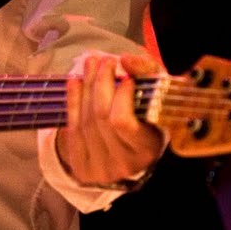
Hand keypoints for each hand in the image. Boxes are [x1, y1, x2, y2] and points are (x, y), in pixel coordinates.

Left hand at [55, 49, 166, 187]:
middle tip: (105, 61)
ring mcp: (100, 169)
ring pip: (85, 121)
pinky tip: (75, 82)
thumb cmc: (150, 118)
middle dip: (100, 83)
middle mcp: (123, 164)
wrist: (132, 152)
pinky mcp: (82, 168)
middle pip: (101, 118)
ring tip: (91, 64)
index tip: (126, 77)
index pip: (122, 121)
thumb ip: (148, 73)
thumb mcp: (158, 95)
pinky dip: (72, 102)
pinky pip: (72, 129)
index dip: (120, 96)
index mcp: (146, 150)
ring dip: (86, 87)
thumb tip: (127, 60)